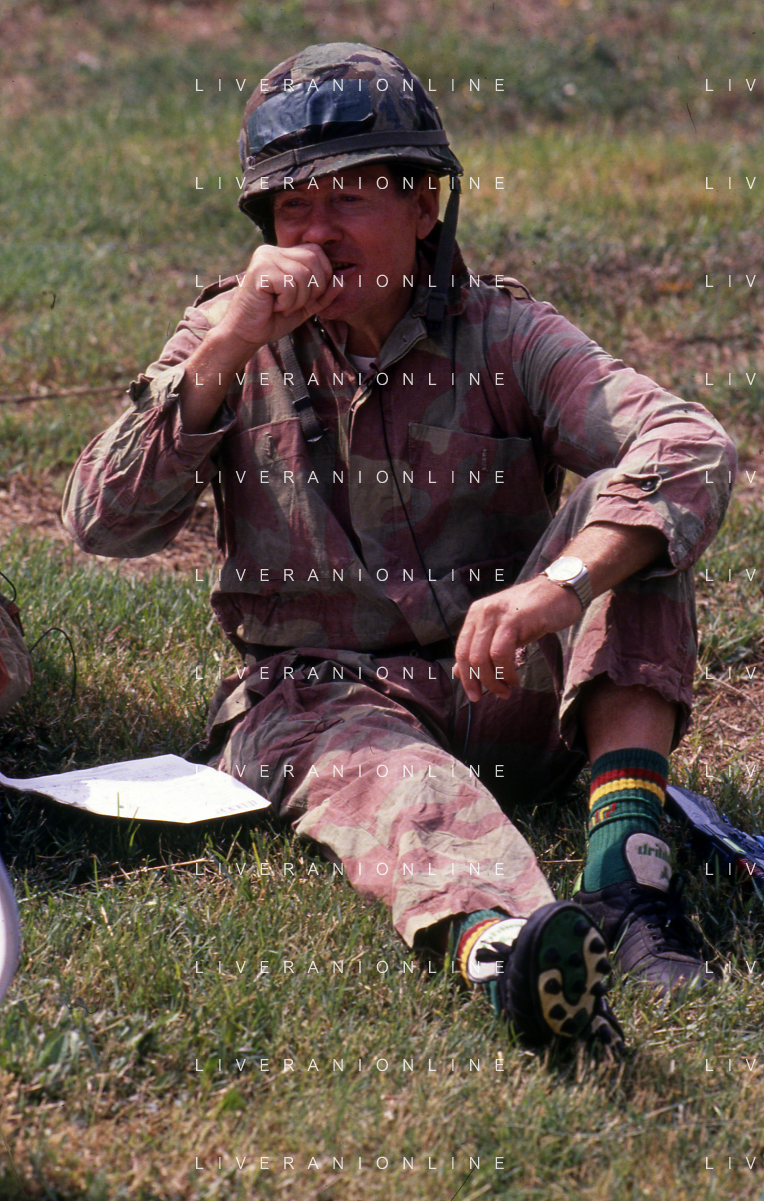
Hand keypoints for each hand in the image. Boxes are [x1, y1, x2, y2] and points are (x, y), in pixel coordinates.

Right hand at [216, 242, 341, 352]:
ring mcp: (264, 258)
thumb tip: (342, 280)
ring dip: (297, 300)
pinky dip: (286, 303)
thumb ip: (324, 294)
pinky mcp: (259, 271)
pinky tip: (273, 306)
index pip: (317, 253)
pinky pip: (289, 285)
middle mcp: (271, 251)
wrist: (246, 334)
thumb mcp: (305, 306)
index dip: (322, 278)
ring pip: (303, 275)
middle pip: (313, 261)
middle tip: (294, 304)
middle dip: (312, 290)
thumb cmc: (273, 319)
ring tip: (281, 307)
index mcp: (282, 254)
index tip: (307, 298)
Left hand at [453, 576, 582, 701]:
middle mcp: (482, 613)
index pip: (461, 651)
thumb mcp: (505, 632)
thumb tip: (460, 673)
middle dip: (480, 682)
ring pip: (483, 658)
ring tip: (508, 688)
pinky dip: (506, 671)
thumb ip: (483, 649)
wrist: (560, 592)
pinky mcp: (513, 619)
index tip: (475, 695)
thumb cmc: (533, 615)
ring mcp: (496, 614)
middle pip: (469, 657)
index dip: (465, 677)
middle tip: (498, 694)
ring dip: (495, 680)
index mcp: (475, 614)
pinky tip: (516, 678)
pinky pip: (501, 653)